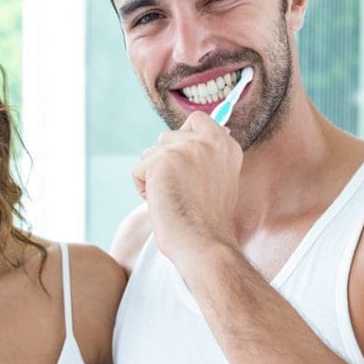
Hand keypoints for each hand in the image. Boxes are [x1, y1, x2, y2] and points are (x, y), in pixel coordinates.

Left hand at [132, 112, 241, 271]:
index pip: (197, 120)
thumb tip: (189, 131)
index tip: (183, 163)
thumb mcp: (219, 178)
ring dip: (154, 177)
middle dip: (165, 163)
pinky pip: (138, 171)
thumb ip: (207, 155)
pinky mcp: (162, 160)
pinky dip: (143, 189)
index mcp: (226, 145)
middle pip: (167, 137)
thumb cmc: (208, 220)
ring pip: (150, 154)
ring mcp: (185, 148)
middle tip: (182, 191)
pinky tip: (162, 203)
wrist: (204, 243)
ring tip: (173, 198)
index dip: (183, 137)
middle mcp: (208, 141)